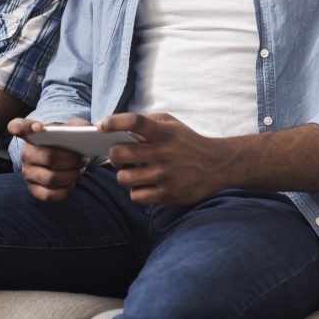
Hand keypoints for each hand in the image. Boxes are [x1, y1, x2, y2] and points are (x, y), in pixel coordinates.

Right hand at [9, 117, 90, 202]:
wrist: (64, 157)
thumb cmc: (67, 141)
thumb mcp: (73, 128)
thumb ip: (80, 126)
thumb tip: (91, 131)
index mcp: (32, 134)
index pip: (18, 126)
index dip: (21, 126)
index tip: (38, 127)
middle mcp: (26, 153)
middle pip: (49, 158)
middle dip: (71, 160)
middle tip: (83, 159)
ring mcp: (28, 173)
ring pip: (51, 179)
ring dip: (71, 176)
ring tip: (79, 170)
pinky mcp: (33, 190)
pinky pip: (50, 195)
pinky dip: (66, 190)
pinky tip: (71, 182)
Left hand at [102, 112, 229, 205]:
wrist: (217, 165)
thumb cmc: (188, 142)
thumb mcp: (172, 124)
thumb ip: (147, 122)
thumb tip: (119, 127)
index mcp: (162, 133)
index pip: (135, 122)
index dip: (114, 122)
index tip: (101, 125)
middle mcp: (162, 153)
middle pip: (119, 154)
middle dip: (115, 155)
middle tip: (120, 156)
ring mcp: (164, 176)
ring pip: (124, 178)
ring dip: (124, 175)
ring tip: (132, 171)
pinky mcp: (167, 195)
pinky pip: (136, 196)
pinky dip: (136, 191)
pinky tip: (143, 185)